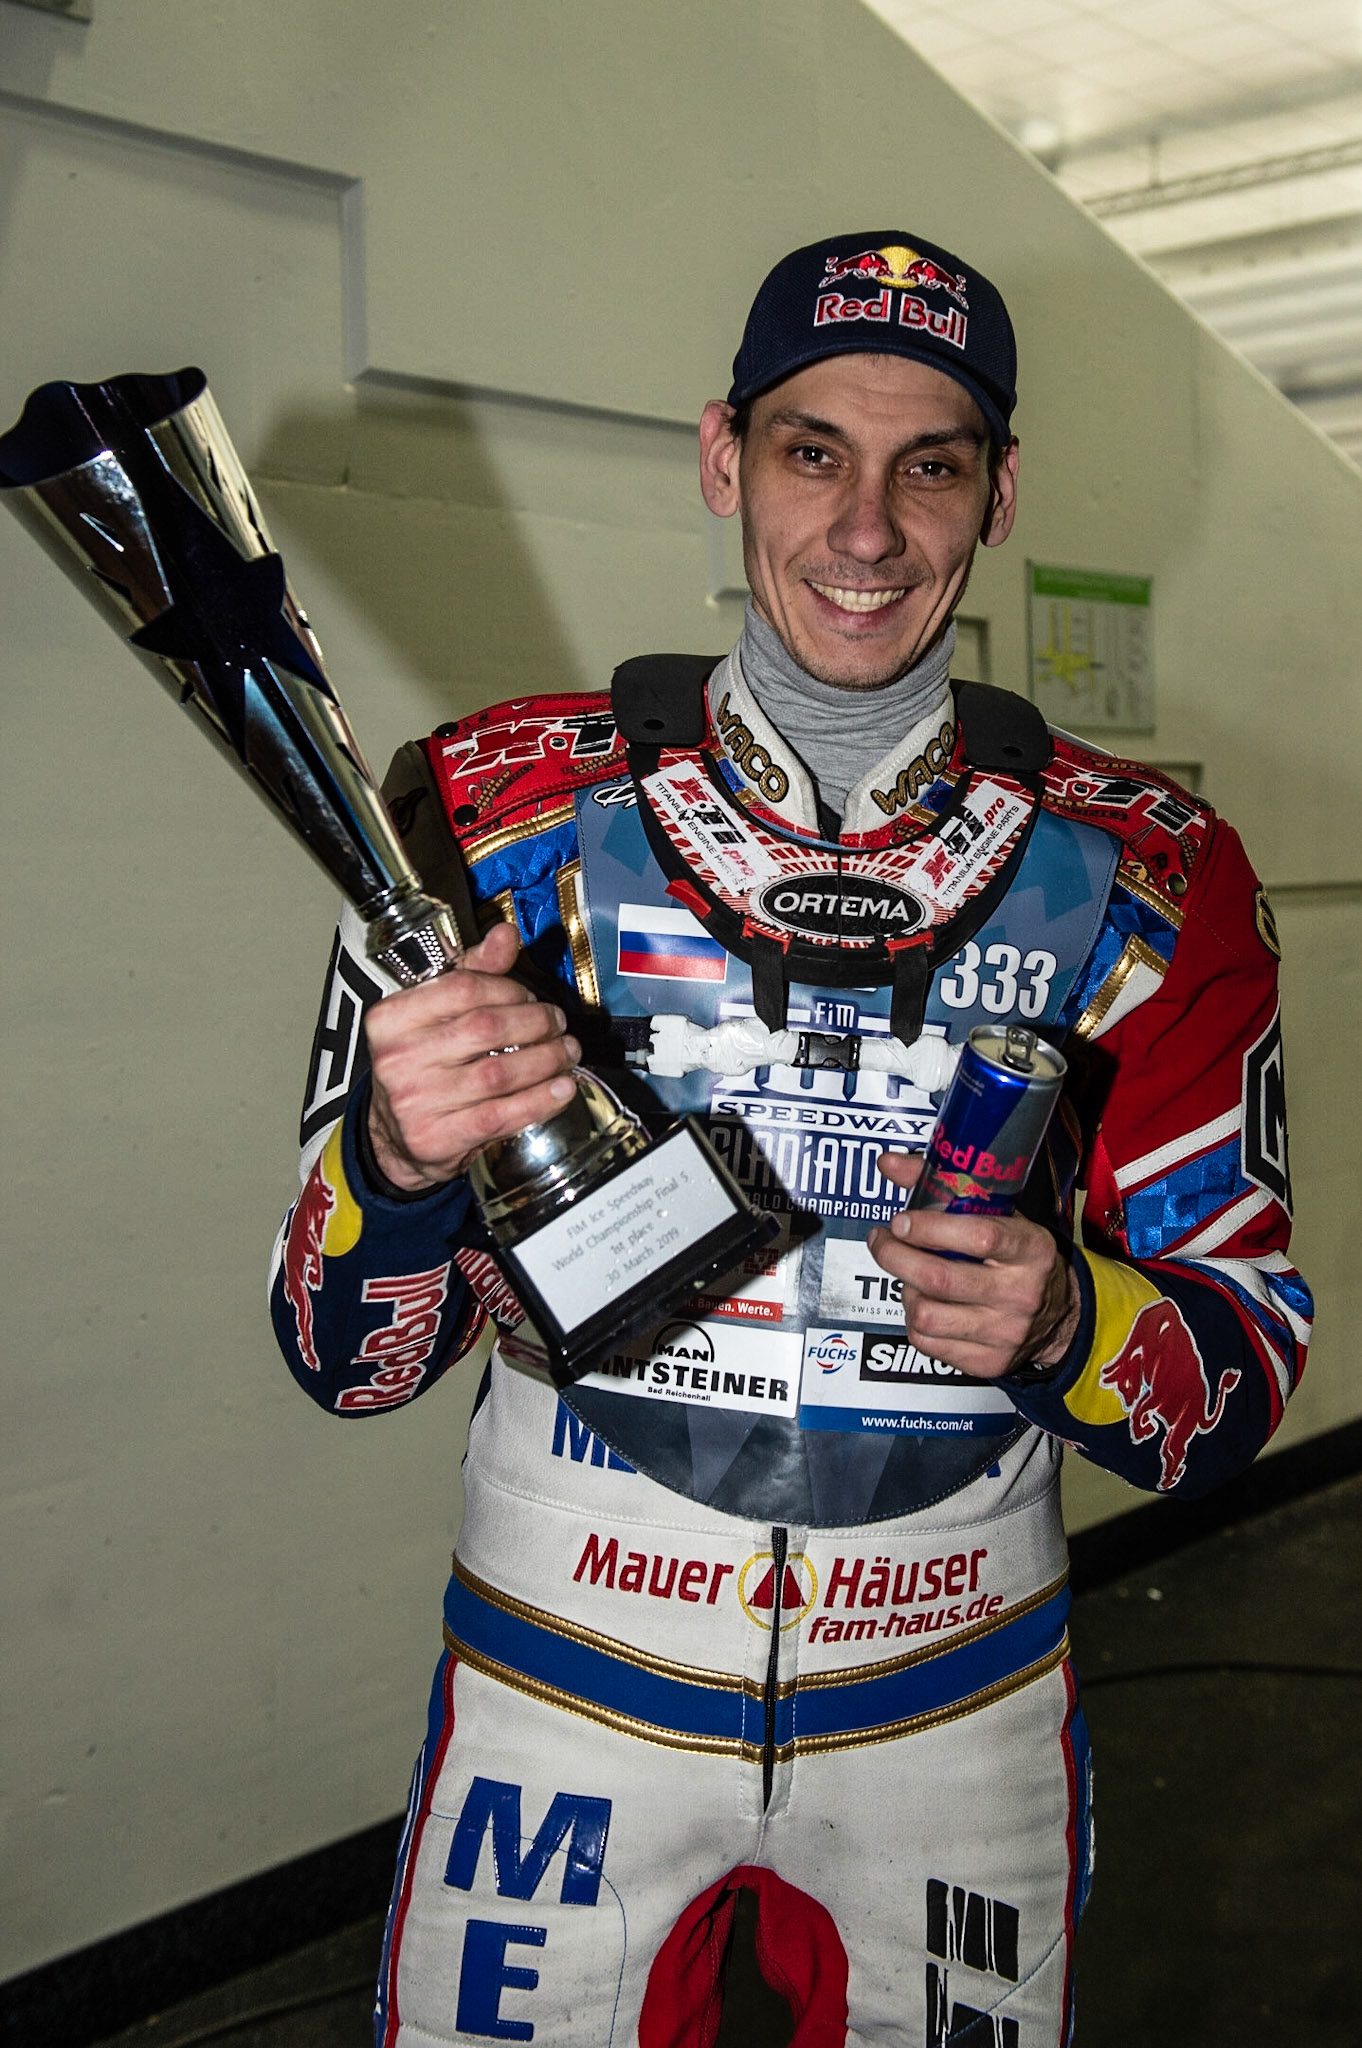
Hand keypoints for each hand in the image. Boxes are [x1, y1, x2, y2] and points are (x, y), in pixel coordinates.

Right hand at [365, 921, 579, 1191]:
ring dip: (546, 1061)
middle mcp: (397, 1058)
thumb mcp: (433, 1015)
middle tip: (557, 1025)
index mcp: (391, 1018)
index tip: (531, 998)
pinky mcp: (436, 1138)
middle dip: (536, 1023)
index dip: (509, 989)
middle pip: (486, 1028)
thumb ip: (470, 973)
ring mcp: (414, 1102)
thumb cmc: (420, 1066)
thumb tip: (505, 934)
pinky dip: (540, 1101)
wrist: (393, 1138)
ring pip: (499, 1073)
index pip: (463, 987)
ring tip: (566, 1053)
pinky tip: (561, 1089)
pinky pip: (501, 1115)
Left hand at [867, 1152, 1078, 1380]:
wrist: (1061, 1316)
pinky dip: (914, 1320)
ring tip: (908, 1275)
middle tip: (881, 1240)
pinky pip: (928, 1343)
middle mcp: (1021, 1293)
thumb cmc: (1019, 1256)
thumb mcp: (1000, 1216)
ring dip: (904, 1290)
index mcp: (1031, 1249)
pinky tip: (923, 1302)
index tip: (901, 1220)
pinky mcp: (988, 1362)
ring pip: (927, 1315)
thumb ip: (946, 1187)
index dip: (930, 1228)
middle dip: (895, 1256)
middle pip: (940, 1279)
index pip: (979, 1237)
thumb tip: (888, 1162)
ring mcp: (1005, 1333)